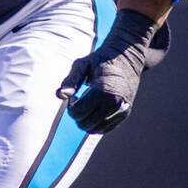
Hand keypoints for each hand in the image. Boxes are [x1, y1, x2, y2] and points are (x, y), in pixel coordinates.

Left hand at [58, 9, 156, 134]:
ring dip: (86, 121)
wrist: (126, 57)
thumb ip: (70, 80)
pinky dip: (96, 124)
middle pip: (86, 123)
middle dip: (77, 115)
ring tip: (87, 105)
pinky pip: (106, 128)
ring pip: (96, 129)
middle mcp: (114, 103)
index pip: (78, 113)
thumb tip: (61, 95)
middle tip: (79, 101)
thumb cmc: (101, 59)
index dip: (71, 106)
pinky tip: (94, 110)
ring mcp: (121, 110)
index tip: (74, 96)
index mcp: (103, 91)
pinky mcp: (125, 113)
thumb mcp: (82, 64)